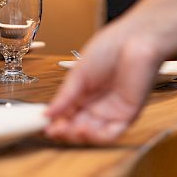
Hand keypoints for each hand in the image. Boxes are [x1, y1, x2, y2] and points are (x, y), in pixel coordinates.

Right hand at [45, 21, 160, 143]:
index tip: (43, 125)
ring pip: (93, 135)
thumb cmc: (108, 49)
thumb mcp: (78, 75)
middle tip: (52, 130)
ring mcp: (112, 111)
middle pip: (77, 128)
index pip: (66, 115)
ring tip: (67, 129)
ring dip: (78, 136)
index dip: (55, 122)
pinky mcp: (128, 115)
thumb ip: (64, 97)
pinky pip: (111, 133)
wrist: (134, 40)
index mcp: (83, 94)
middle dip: (64, 132)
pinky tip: (84, 129)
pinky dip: (96, 137)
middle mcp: (97, 105)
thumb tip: (46, 114)